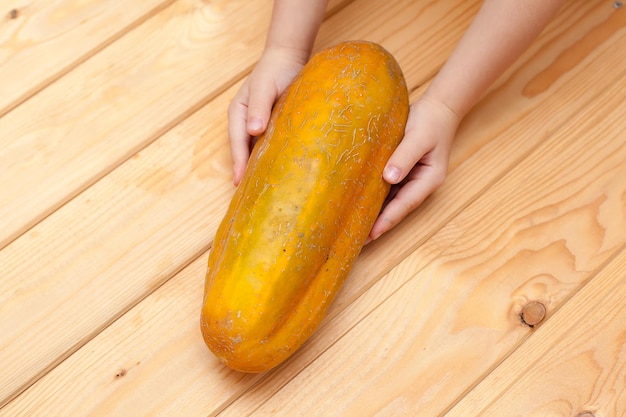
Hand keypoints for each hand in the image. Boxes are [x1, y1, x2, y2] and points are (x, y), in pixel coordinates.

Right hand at [228, 47, 307, 184]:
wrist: (288, 59)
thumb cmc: (275, 70)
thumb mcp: (264, 87)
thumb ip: (259, 107)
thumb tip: (253, 131)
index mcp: (238, 114)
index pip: (237, 142)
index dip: (239, 162)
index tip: (240, 181)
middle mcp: (246, 123)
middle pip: (244, 150)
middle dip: (246, 170)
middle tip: (250, 194)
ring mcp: (259, 126)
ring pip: (257, 150)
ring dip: (258, 167)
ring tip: (263, 188)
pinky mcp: (273, 127)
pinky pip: (270, 146)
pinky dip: (271, 158)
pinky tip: (278, 170)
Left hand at [367, 94, 459, 241]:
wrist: (439, 106)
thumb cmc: (431, 121)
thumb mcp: (418, 137)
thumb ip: (404, 157)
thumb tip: (389, 178)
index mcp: (428, 180)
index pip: (404, 205)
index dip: (386, 221)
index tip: (371, 235)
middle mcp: (419, 183)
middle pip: (396, 208)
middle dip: (378, 223)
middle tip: (356, 240)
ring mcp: (411, 178)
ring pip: (390, 199)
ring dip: (375, 212)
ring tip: (354, 226)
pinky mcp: (401, 170)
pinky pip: (386, 187)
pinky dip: (373, 195)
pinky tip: (358, 202)